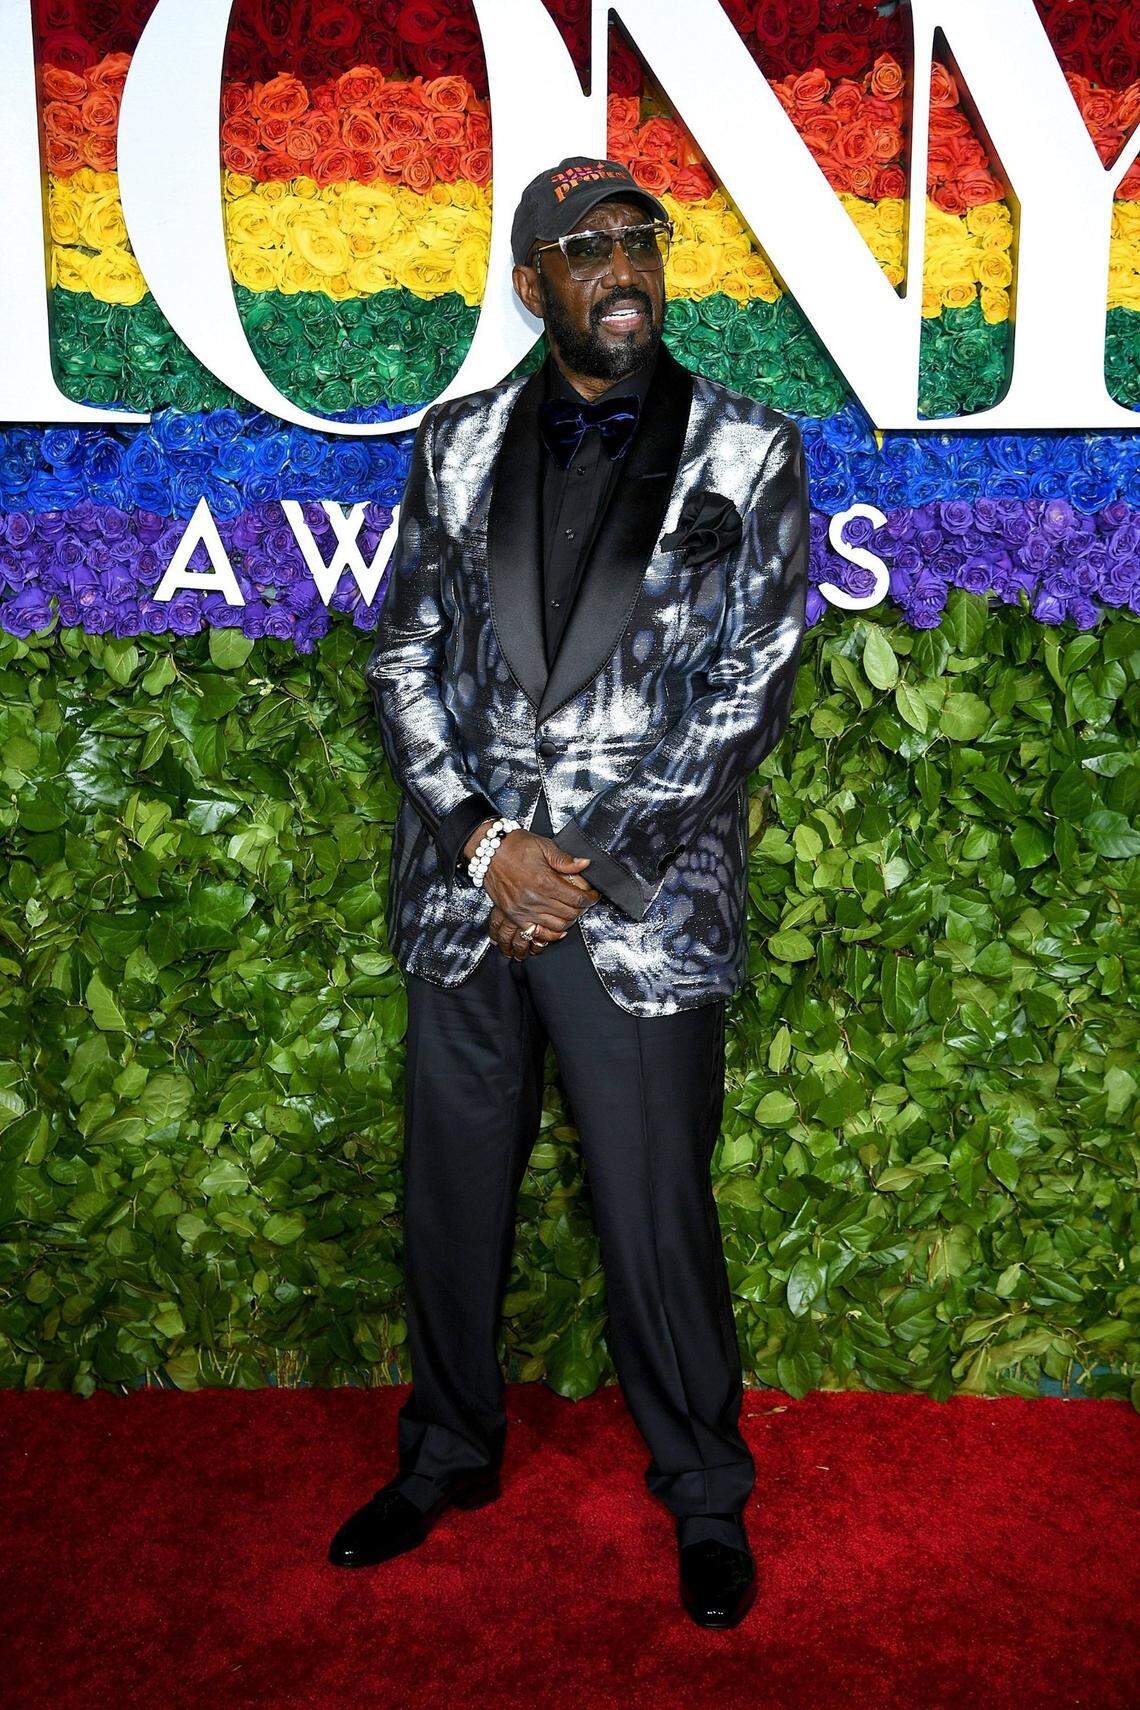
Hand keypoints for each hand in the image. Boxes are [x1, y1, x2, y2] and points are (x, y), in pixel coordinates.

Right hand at [476, 828, 598, 958]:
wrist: (488, 850)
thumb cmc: (514, 846)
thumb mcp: (544, 846)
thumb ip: (565, 859)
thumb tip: (584, 864)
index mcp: (544, 881)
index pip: (577, 898)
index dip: (590, 899)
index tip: (593, 896)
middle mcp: (534, 899)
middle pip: (569, 914)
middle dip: (581, 909)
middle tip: (583, 902)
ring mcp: (523, 910)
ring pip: (556, 926)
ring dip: (568, 921)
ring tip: (571, 911)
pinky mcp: (514, 916)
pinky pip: (536, 933)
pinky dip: (549, 934)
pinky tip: (556, 927)